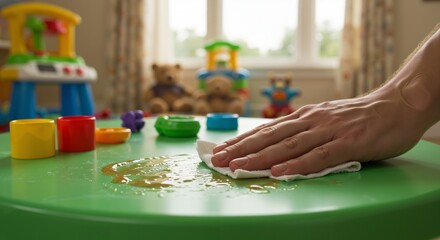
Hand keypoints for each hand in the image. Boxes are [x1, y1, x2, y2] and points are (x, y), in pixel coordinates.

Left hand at [211, 90, 427, 176]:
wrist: (396, 106)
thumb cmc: (359, 117)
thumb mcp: (325, 119)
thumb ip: (304, 131)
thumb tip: (278, 144)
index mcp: (305, 116)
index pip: (267, 130)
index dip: (242, 141)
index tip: (221, 150)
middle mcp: (311, 121)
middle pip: (270, 137)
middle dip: (241, 149)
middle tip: (217, 160)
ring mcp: (329, 131)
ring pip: (288, 146)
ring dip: (261, 158)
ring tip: (238, 168)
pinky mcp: (348, 143)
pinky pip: (320, 156)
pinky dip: (298, 164)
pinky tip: (280, 172)